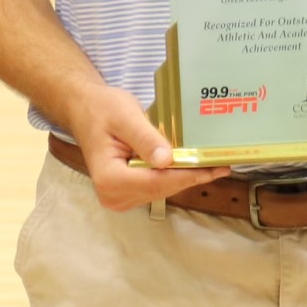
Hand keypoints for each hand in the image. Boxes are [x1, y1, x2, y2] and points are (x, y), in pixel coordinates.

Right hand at [67, 81, 217, 210]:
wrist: (85, 110)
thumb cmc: (102, 109)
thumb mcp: (125, 116)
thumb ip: (145, 138)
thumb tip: (167, 160)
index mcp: (109, 179)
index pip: (156, 181)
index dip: (187, 174)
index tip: (215, 168)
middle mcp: (113, 195)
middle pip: (161, 189)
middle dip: (191, 176)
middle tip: (222, 164)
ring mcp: (119, 197)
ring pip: (162, 190)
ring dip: (185, 176)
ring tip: (212, 164)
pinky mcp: (126, 193)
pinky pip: (156, 186)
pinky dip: (174, 175)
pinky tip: (191, 165)